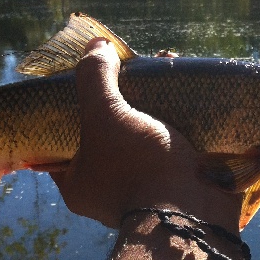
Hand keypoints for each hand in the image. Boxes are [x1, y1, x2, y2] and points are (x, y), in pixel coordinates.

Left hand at [49, 38, 241, 232]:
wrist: (196, 214)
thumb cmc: (138, 167)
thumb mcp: (105, 115)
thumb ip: (95, 79)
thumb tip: (96, 46)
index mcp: (79, 183)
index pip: (64, 140)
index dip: (75, 107)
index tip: (93, 81)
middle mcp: (109, 191)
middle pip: (111, 135)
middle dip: (126, 102)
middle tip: (137, 73)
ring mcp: (147, 192)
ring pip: (145, 140)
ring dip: (158, 110)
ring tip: (168, 76)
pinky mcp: (180, 189)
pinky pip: (175, 150)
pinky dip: (182, 126)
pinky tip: (190, 97)